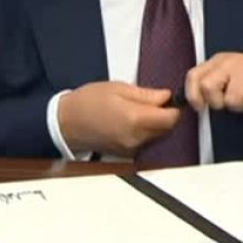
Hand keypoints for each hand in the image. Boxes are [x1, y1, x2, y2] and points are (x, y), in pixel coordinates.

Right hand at [58, 82, 180, 155]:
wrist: (67, 123)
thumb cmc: (87, 103)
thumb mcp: (118, 88)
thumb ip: (146, 94)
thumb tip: (166, 96)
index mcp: (135, 119)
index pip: (171, 118)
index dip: (175, 107)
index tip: (172, 99)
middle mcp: (135, 138)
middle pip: (167, 129)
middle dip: (166, 115)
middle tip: (155, 101)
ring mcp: (131, 148)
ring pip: (158, 136)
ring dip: (155, 124)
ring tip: (138, 109)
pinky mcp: (127, 154)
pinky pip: (146, 141)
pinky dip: (145, 131)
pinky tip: (132, 120)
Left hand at [185, 53, 242, 116]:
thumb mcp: (230, 76)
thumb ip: (212, 85)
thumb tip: (193, 103)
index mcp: (220, 61)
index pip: (194, 75)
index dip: (192, 94)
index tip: (199, 107)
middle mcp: (231, 62)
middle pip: (208, 87)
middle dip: (218, 102)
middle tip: (229, 102)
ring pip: (231, 100)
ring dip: (240, 106)